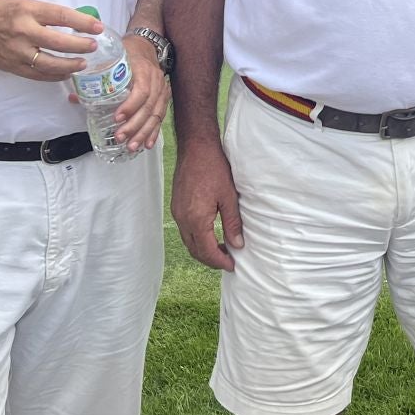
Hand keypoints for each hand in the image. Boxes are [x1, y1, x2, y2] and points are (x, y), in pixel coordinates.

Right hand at [0, 0, 100, 81]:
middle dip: (80, 45)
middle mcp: (23, 31)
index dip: (82, 22)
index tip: (97, 27)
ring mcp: (17, 51)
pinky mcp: (12, 66)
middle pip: (58, 41)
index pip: (61, 16)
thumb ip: (43, 11)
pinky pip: (37, 74)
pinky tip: (65, 74)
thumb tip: (72, 20)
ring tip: (82, 63)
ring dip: (70, 65)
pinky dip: (53, 76)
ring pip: (50, 62)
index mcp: (26, 10)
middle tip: (93, 46)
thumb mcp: (20, 2)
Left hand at [101, 37, 169, 153]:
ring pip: (156, 115)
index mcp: (143, 70)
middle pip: (149, 107)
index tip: (116, 118)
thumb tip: (74, 98)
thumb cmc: (128, 52)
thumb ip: (96, 77)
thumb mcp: (114, 58)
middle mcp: (156, 81)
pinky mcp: (164, 98)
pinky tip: (147, 144)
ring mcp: (162, 90)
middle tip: (120, 138)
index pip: (141, 91)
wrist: (146, 45)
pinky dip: (154, 131)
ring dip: (144, 132)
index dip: (130, 106)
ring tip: (131, 146)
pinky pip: (161, 117)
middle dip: (134, 125)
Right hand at [172, 143, 243, 271]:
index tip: (232, 266)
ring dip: (203, 250)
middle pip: (195, 250)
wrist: (196, 148)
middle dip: (210, 259)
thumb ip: (232, 223)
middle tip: (228, 261)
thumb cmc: (214, 169)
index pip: (206, 251)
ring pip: (188, 241)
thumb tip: (237, 245)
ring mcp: (177, 212)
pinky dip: (196, 238)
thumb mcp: (229, 197)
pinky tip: (209, 234)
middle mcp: (183, 219)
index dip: (219, 261)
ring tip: (221, 249)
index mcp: (196, 219)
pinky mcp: (176, 206)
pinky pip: (185, 230)